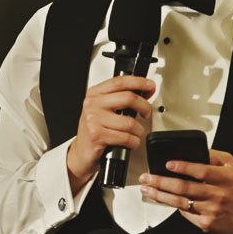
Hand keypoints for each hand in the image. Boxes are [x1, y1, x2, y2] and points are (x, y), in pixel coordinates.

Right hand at [65, 75, 156, 192]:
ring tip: (136, 133)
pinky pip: (126, 137)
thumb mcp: (103, 109)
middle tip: (146, 113)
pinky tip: (130, 142)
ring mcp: (93, 120)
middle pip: (128, 98)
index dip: (139, 82)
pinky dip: (133, 142)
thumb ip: (119, 98)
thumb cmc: (95, 130)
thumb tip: (144, 92)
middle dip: (144, 106)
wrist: (81, 152)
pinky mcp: (97, 135)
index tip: (150, 86)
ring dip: (139, 131)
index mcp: (94, 94)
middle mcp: (92, 104)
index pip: (120, 82)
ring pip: (129, 122)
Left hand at [139, 149, 232, 233]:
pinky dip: (174, 206)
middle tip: (147, 177)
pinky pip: (185, 213)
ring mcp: (211, 210)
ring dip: (160, 195)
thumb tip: (195, 149)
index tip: (168, 164)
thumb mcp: (231, 166)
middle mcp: (218, 194)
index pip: (202, 171)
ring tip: (147, 189)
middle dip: (162, 182)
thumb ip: (214, 156)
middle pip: (185, 188)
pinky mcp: (206, 223)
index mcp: (225, 178)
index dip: (184, 167)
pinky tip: (163, 199)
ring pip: (180, 202)